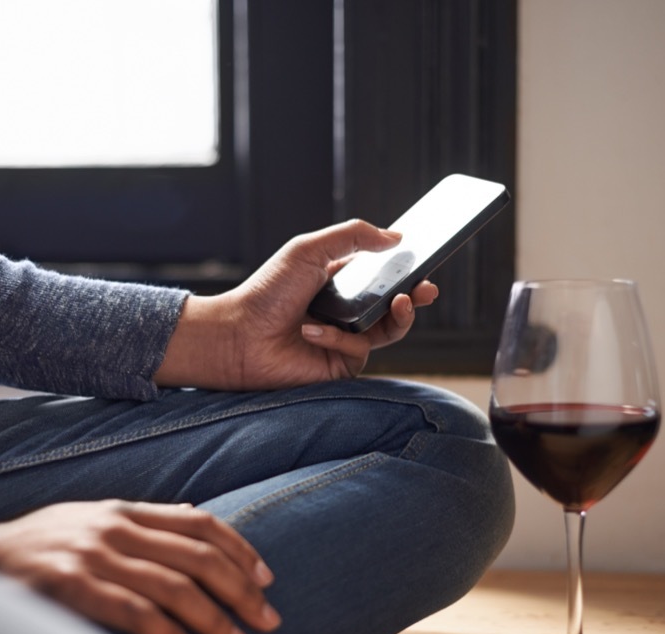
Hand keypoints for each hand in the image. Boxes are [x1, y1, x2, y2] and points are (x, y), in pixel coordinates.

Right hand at [0, 501, 279, 633]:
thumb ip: (142, 522)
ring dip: (212, 618)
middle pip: (198, 557)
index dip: (240, 550)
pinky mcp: (69, 585)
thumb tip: (195, 520)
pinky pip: (131, 610)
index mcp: (125, 510)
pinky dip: (166, 631)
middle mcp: (114, 527)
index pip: (200, 524)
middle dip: (240, 590)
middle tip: (267, 619)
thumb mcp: (94, 518)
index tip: (266, 579)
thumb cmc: (42, 543)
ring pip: (173, 586)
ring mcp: (92, 555)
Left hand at [155, 219, 439, 389]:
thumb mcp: (309, 250)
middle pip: (395, 304)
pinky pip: (360, 351)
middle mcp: (347, 311)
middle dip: (416, 296)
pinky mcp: (340, 366)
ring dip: (398, 316)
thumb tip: (396, 236)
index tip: (426, 261)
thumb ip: (353, 236)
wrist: (237, 337)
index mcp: (341, 281)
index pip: (383, 273)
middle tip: (427, 288)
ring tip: (399, 302)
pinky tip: (313, 332)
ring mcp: (346, 340)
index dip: (407, 269)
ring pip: (390, 330)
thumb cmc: (267, 292)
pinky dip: (340, 339)